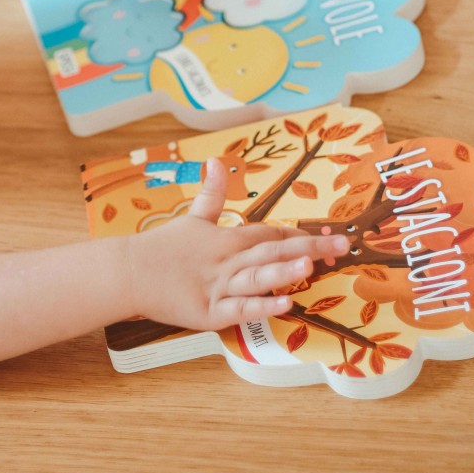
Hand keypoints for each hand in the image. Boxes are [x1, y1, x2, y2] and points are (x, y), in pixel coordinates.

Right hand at [126, 158, 349, 330]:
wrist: (131, 272)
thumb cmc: (164, 246)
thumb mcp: (192, 217)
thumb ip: (211, 192)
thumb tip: (216, 160)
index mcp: (226, 238)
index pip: (269, 232)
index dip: (298, 233)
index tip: (326, 235)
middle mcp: (227, 260)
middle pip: (272, 250)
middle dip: (309, 247)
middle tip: (342, 245)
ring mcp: (219, 287)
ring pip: (258, 277)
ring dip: (284, 270)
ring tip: (310, 264)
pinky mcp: (209, 312)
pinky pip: (241, 309)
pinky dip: (263, 305)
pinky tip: (286, 302)